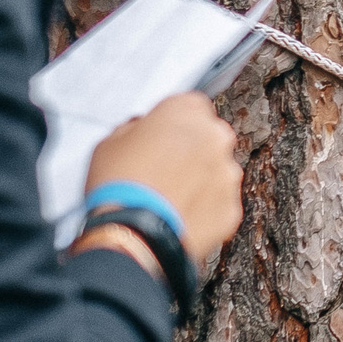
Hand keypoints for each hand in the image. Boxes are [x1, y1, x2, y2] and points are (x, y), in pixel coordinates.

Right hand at [81, 92, 242, 268]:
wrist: (131, 235)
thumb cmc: (117, 186)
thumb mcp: (110, 142)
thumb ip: (136, 128)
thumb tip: (142, 131)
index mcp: (187, 111)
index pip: (189, 106)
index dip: (173, 124)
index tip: (161, 139)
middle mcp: (215, 137)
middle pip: (209, 137)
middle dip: (192, 150)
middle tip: (164, 171)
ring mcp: (228, 174)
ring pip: (218, 171)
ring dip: (201, 180)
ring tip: (169, 199)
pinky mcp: (232, 208)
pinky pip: (220, 204)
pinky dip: (205, 210)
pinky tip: (179, 218)